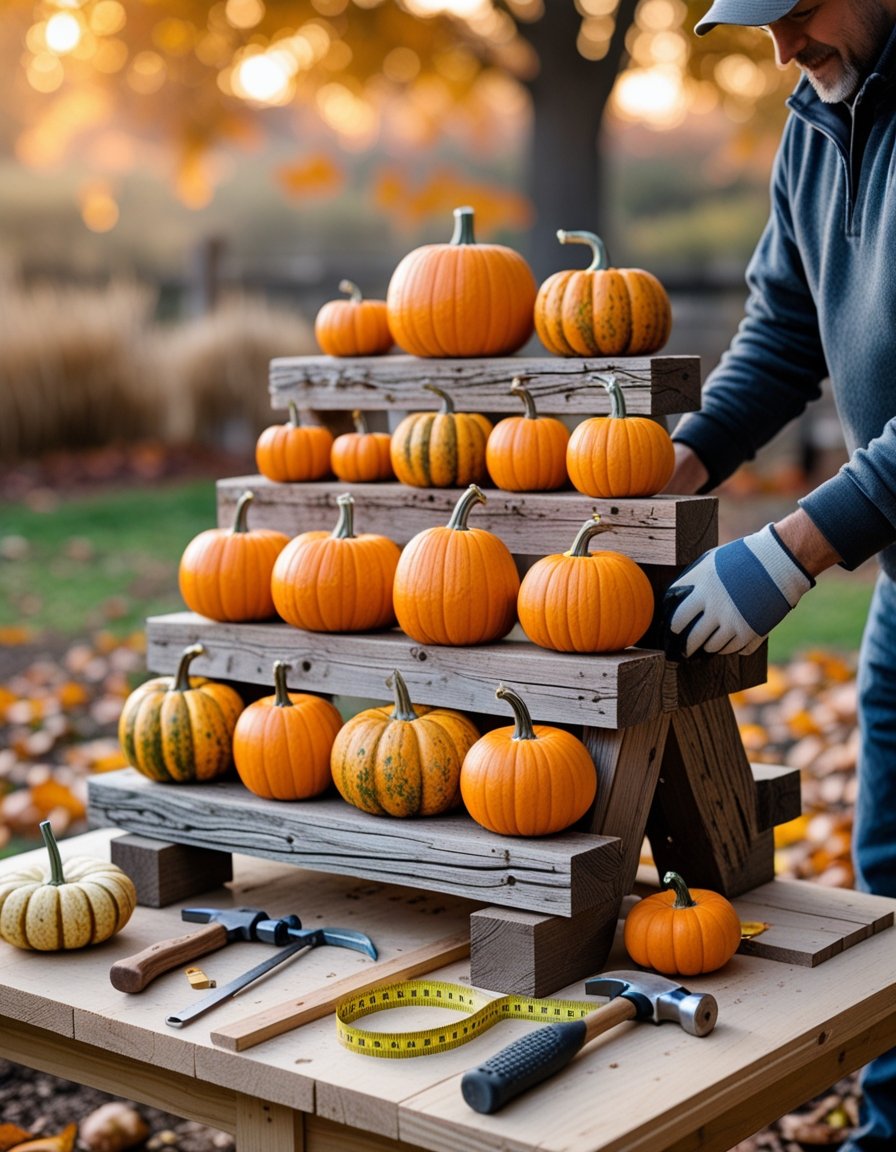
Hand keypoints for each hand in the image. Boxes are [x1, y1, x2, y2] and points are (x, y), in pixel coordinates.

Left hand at [663, 524, 814, 658]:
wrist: (778, 561)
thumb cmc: (740, 558)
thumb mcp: (709, 562)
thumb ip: (691, 581)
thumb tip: (673, 598)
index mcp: (704, 591)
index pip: (678, 620)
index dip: (673, 628)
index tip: (673, 631)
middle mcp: (718, 610)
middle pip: (694, 640)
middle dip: (686, 647)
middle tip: (684, 650)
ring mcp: (736, 623)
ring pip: (714, 648)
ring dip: (709, 646)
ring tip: (708, 642)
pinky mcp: (753, 633)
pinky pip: (735, 650)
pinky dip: (731, 647)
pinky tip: (730, 640)